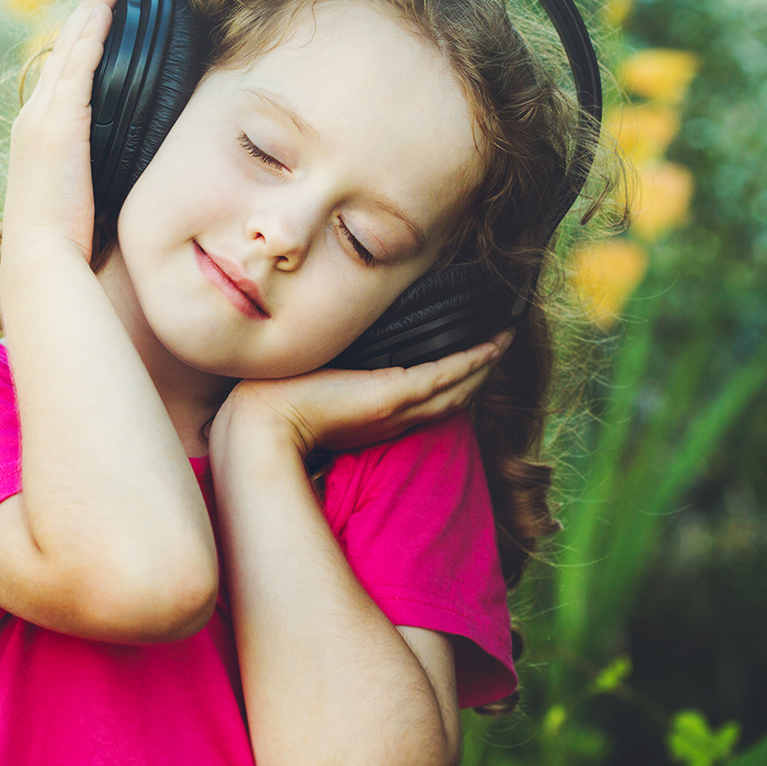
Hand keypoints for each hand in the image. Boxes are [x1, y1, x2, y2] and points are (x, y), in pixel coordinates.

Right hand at [4, 0, 122, 260]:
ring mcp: (43, 118)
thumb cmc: (62, 244)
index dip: (79, 42)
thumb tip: (124, 165)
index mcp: (37, 136)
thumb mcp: (79, 199)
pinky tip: (108, 9)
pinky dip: (93, 32)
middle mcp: (33, 118)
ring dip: (92, 10)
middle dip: (85, 12)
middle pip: (61, 51)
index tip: (98, 17)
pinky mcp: (59, 124)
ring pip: (70, 49)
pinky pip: (79, 65)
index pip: (60, 76)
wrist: (42, 259)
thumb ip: (95, 173)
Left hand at [213, 330, 512, 457]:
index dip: (453, 385)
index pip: (426, 403)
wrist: (262, 425)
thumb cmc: (276, 410)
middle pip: (452, 397)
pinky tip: (491, 344)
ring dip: (483, 363)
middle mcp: (394, 418)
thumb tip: (324, 363)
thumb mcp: (310, 393)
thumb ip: (327, 383)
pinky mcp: (392, 394)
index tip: (470, 364)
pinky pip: (444, 374)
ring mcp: (396, 407)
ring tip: (503, 340)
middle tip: (500, 346)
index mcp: (376, 421)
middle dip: (478, 374)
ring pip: (456, 385)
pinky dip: (471, 360)